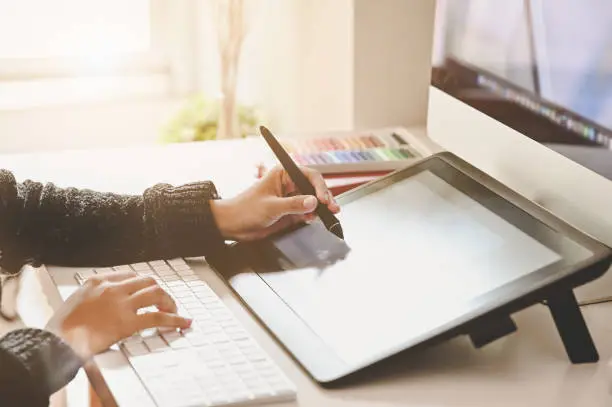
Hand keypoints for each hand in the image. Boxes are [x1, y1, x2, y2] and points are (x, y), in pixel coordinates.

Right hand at [46, 272, 190, 359]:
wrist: (56, 341)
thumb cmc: (61, 327)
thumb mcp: (76, 301)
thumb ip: (93, 296)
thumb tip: (104, 301)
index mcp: (98, 280)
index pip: (130, 275)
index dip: (144, 284)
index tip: (150, 291)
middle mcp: (112, 288)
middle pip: (147, 281)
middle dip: (160, 290)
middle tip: (165, 301)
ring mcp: (121, 304)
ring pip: (156, 293)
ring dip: (169, 301)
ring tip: (173, 310)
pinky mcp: (127, 323)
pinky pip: (158, 317)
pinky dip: (175, 319)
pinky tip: (184, 322)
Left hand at [211, 165, 339, 240]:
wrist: (233, 225)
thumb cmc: (245, 209)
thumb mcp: (270, 207)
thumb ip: (293, 205)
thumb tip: (312, 202)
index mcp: (283, 174)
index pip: (309, 175)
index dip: (319, 187)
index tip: (323, 200)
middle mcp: (290, 184)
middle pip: (314, 188)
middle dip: (324, 198)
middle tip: (332, 208)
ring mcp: (291, 198)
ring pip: (313, 200)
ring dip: (321, 208)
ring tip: (327, 215)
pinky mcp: (291, 211)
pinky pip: (308, 212)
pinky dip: (314, 216)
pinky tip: (314, 219)